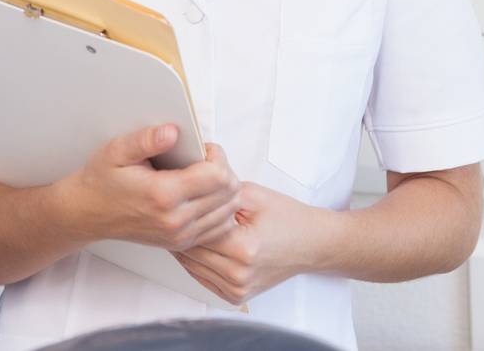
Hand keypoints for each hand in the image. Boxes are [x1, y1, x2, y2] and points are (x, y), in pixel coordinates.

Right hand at [61, 126, 240, 251]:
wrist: (87, 213)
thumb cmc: (101, 181)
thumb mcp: (117, 151)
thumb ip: (146, 139)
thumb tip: (173, 131)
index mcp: (163, 195)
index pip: (217, 176)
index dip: (217, 155)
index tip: (203, 147)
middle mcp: (176, 220)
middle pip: (229, 194)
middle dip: (224, 170)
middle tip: (206, 159)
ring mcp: (180, 235)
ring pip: (228, 212)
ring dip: (225, 190)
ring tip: (205, 175)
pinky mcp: (182, 242)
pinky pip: (219, 227)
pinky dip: (220, 209)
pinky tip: (204, 195)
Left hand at [171, 180, 324, 304]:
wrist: (312, 244)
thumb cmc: (288, 219)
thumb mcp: (252, 195)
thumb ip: (218, 191)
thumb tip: (188, 186)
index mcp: (244, 249)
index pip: (195, 230)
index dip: (183, 213)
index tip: (174, 201)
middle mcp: (240, 275)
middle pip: (190, 250)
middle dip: (180, 229)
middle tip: (171, 211)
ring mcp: (238, 289)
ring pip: (191, 266)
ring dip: (184, 246)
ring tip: (180, 225)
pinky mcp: (236, 296)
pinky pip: (201, 277)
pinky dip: (195, 261)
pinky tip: (196, 243)